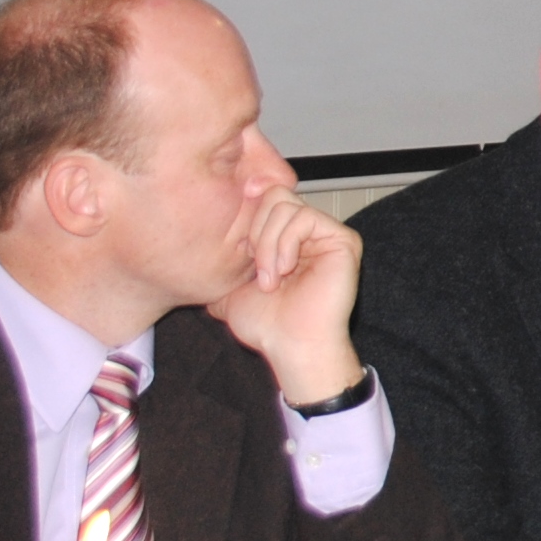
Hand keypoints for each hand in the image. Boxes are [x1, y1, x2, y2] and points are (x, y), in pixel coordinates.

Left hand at [206, 189, 366, 406]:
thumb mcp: (230, 290)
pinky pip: (304, 217)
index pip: (264, 200)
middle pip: (274, 194)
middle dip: (256, 233)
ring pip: (285, 205)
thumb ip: (222, 266)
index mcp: (288, 239)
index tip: (240, 248)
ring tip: (271, 278)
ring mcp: (328, 234)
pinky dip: (285, 244)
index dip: (248, 217)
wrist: (292, 345)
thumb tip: (197, 256)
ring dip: (268, 245)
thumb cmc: (268, 325)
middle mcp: (310, 232)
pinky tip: (286, 271)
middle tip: (258, 271)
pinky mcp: (343, 239)